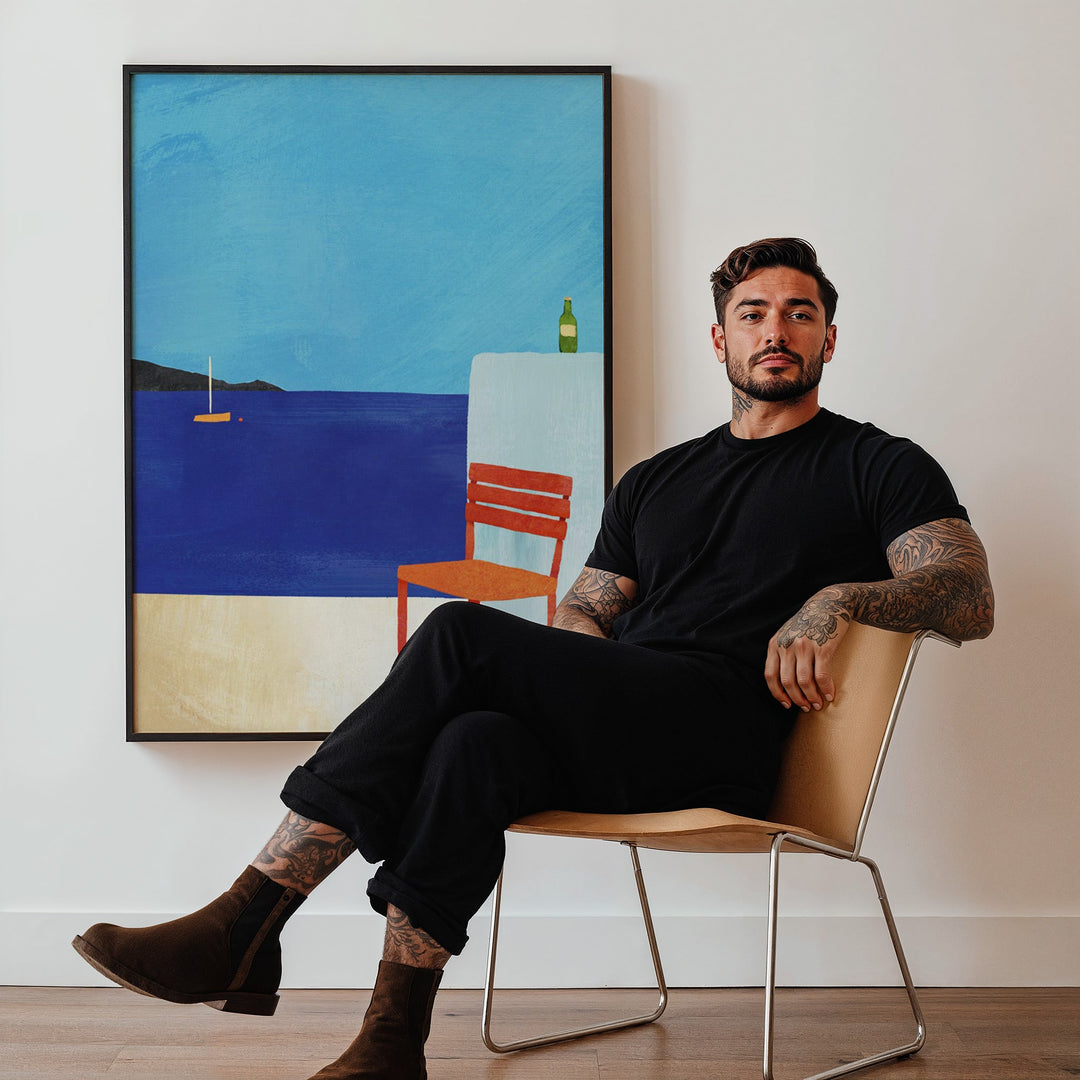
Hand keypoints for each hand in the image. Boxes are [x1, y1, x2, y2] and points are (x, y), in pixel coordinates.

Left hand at [765, 587, 852, 711]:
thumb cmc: (807, 622)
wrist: (829, 604)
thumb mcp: (786, 634)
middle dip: (797, 699)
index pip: (770, 676)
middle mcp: (787, 645)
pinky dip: (825, 689)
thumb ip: (781, 653)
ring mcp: (804, 646)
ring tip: (818, 704)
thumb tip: (784, 684)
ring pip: (804, 681)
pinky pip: (822, 675)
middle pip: (787, 682)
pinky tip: (829, 695)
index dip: (777, 694)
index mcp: (775, 644)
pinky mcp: (822, 647)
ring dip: (811, 697)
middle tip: (806, 707)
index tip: (786, 704)